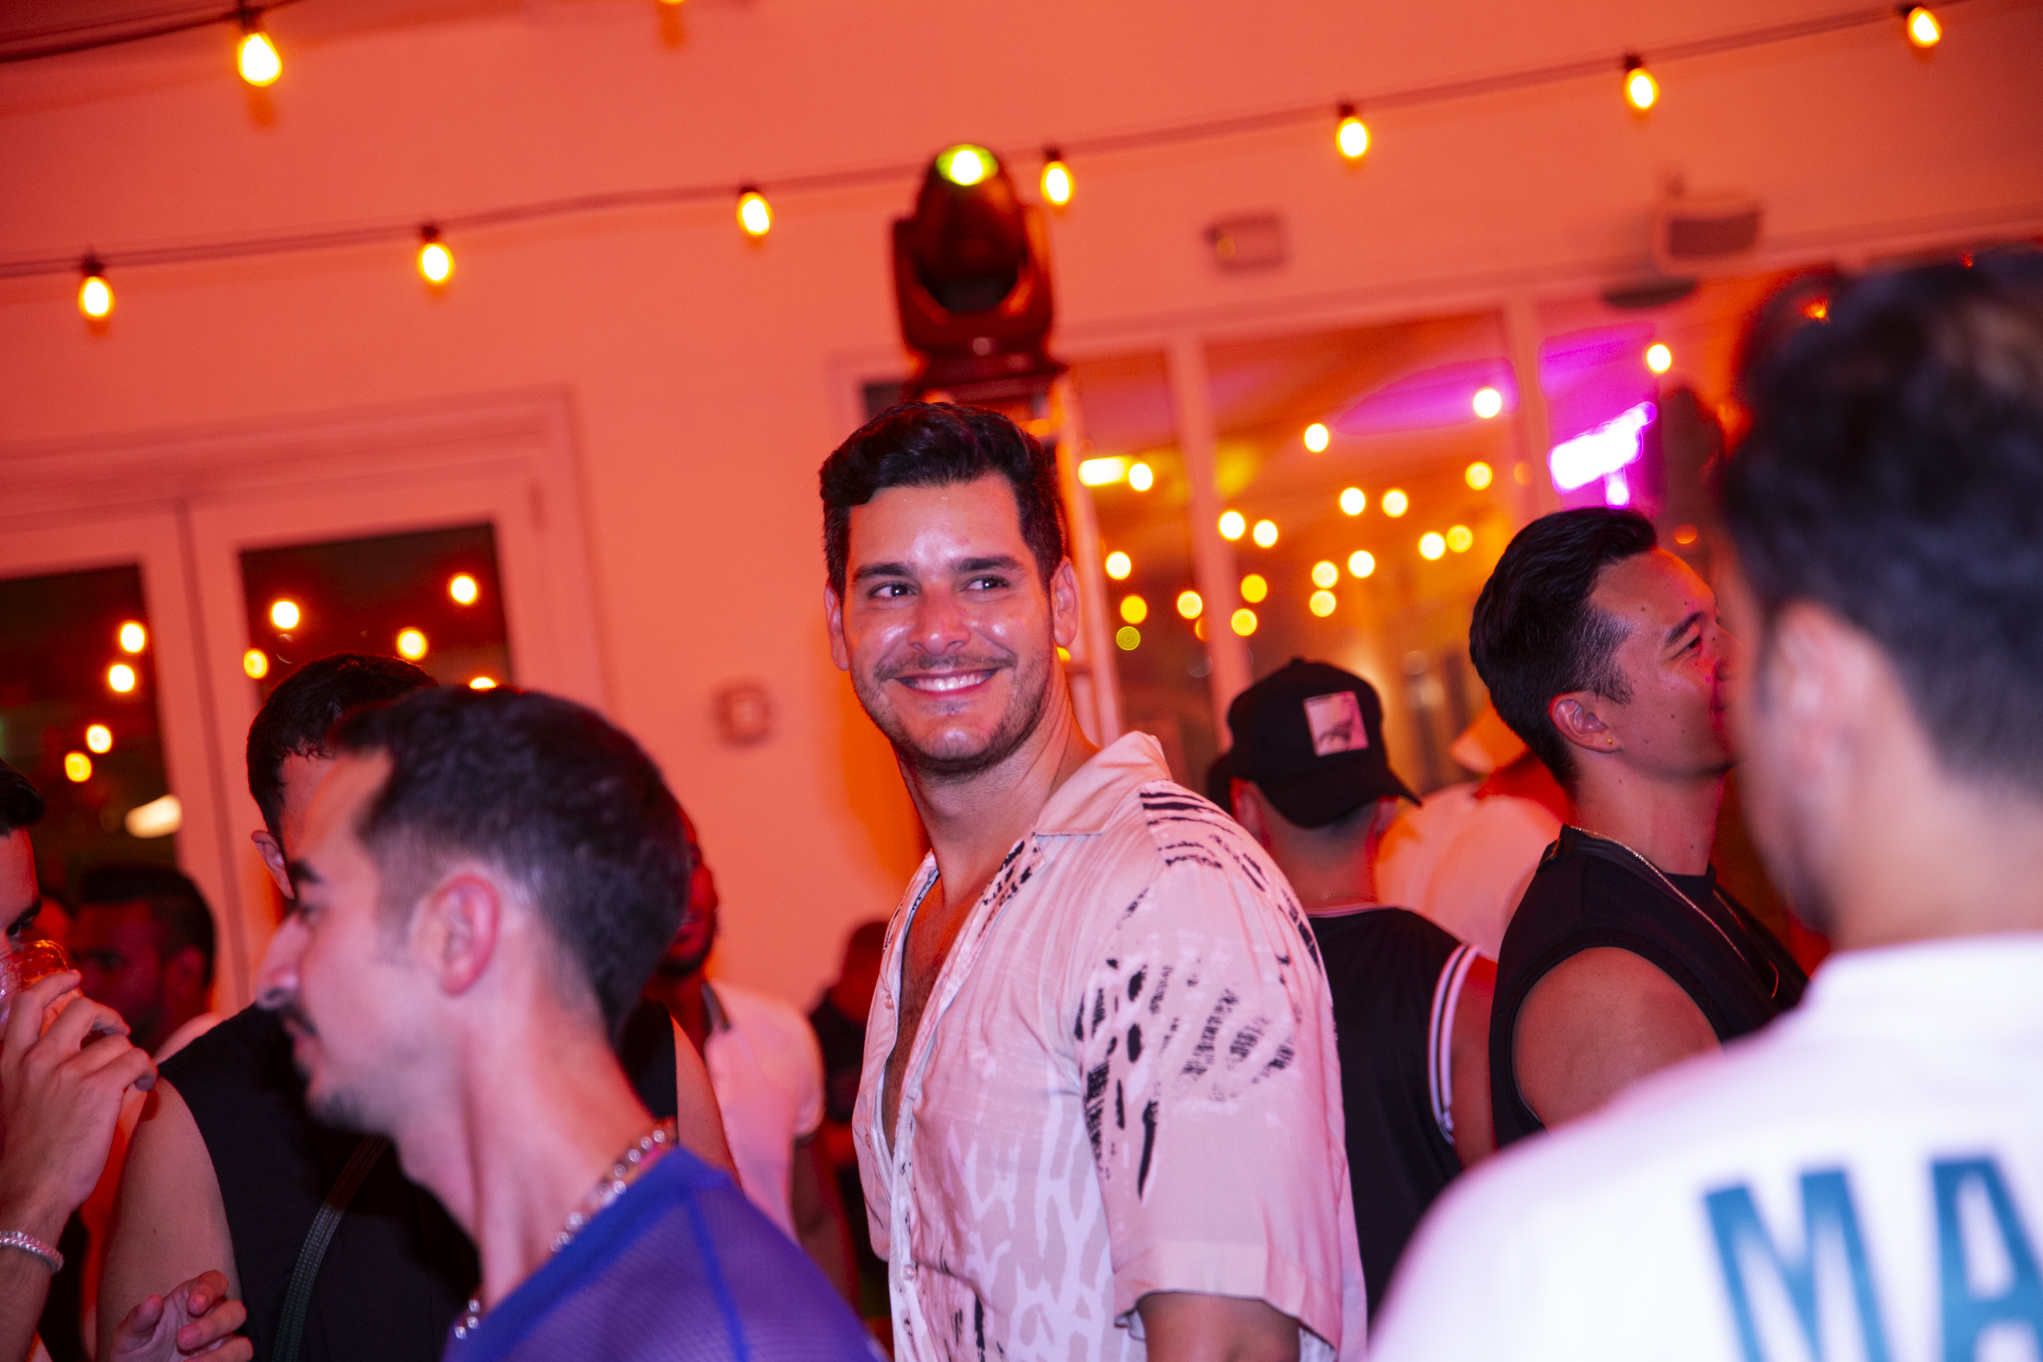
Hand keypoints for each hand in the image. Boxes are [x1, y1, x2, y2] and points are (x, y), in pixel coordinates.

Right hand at [0, 970, 156, 1240]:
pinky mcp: (99, 1088)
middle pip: (80, 1008)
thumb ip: (32, 1075)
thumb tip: (66, 1056)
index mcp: (9, 1064)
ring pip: (117, 1041)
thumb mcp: (13, 1104)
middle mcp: (36, 1061)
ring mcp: (68, 1073)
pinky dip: (147, 1073)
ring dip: (130, 1058)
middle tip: (117, 1031)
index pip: (24, 1005)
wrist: (30, 1192)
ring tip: (130, 1081)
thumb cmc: (26, 1158)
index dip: (53, 984)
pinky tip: (141, 1090)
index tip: (74, 978)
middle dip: (107, 1015)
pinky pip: (138, 1061)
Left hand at [108, 1270, 251, 1361]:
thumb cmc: (135, 1351)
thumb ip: (139, 1318)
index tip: (194, 1305)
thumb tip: (152, 1300)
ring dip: (220, 1355)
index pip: (214, 1281)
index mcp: (192, 1299)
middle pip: (235, 1310)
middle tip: (182, 1340)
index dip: (210, 1289)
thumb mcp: (129, 1335)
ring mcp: (220, 1344)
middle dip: (213, 1325)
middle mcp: (212, 1318)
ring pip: (241, 1343)